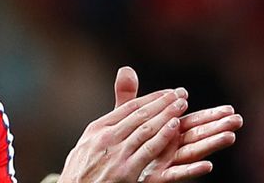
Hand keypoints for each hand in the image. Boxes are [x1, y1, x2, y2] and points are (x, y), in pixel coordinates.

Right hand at [58, 87, 188, 182]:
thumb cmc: (81, 171)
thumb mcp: (87, 143)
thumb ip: (106, 125)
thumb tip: (114, 112)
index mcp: (97, 128)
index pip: (129, 107)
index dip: (151, 98)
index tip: (167, 93)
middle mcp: (105, 137)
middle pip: (140, 114)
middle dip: (162, 103)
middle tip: (180, 94)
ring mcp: (116, 154)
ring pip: (146, 128)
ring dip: (166, 114)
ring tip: (181, 105)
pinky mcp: (125, 171)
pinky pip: (148, 149)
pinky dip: (163, 136)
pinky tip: (174, 127)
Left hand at [113, 67, 242, 181]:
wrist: (107, 171)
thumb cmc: (122, 145)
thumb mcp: (125, 119)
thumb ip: (130, 98)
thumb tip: (126, 68)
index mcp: (166, 133)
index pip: (191, 122)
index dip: (209, 115)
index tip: (230, 108)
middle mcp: (170, 148)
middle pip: (196, 136)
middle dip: (217, 127)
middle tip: (238, 119)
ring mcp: (166, 163)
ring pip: (191, 153)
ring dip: (210, 145)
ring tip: (229, 136)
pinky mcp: (158, 177)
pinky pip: (176, 174)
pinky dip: (191, 170)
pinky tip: (208, 165)